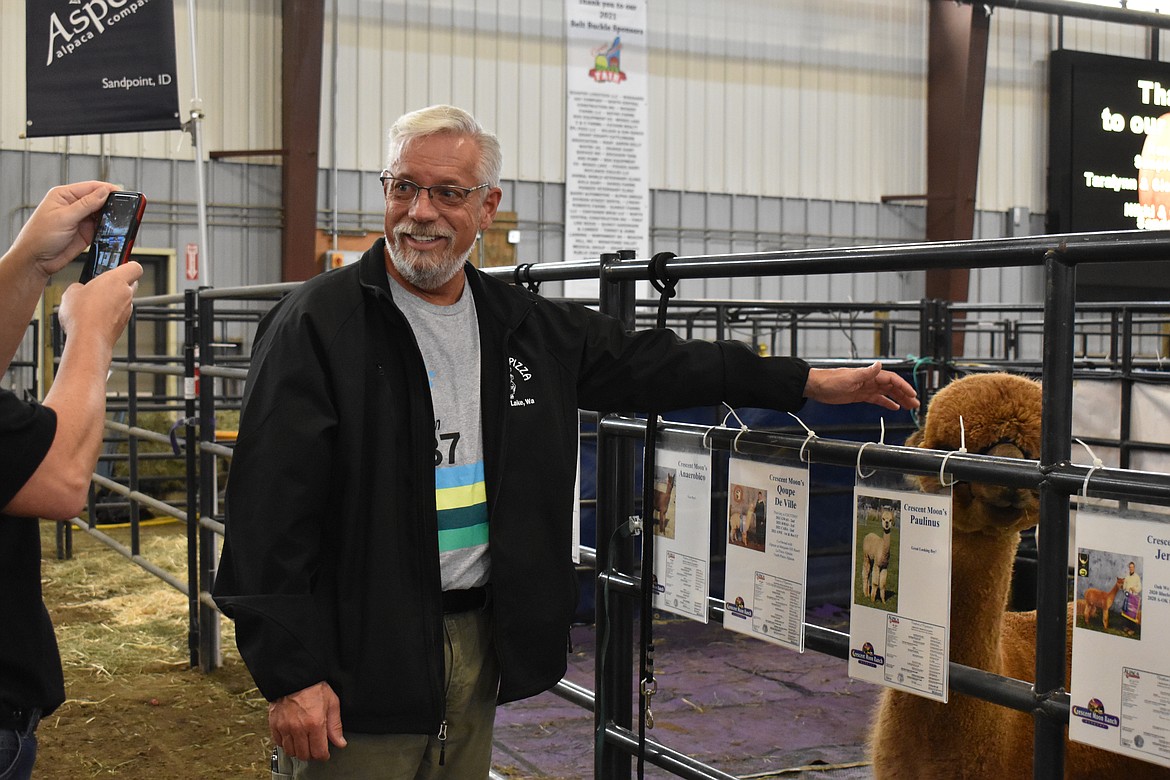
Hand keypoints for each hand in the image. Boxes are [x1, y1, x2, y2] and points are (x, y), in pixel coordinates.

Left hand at [8, 181, 116, 276]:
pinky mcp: (86, 232)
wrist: (36, 260)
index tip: (122, 194)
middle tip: (122, 210)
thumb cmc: (39, 236)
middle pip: (99, 199)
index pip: (91, 187)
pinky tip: (111, 230)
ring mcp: (80, 219)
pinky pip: (102, 228)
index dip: (107, 189)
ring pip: (102, 214)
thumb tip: (104, 191)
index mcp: (64, 195)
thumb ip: (86, 204)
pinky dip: (108, 229)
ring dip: (110, 217)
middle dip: (111, 204)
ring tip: (116, 221)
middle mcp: (73, 205)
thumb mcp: (64, 217)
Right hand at [58, 261, 143, 353]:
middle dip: (119, 282)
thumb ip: (81, 286)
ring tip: (95, 303)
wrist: (88, 340)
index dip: (128, 264)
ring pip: (125, 299)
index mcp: (116, 280)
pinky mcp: (123, 324)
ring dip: (114, 299)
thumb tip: (81, 290)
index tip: (120, 265)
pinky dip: (111, 313)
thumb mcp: (71, 292)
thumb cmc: (82, 316)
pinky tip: (95, 316)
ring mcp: (127, 310)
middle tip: (103, 284)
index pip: (134, 266)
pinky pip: (119, 313)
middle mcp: (126, 294)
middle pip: (131, 283)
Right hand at [269, 681, 346, 761]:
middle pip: (304, 755)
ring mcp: (284, 727)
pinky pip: (278, 743)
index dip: (323, 756)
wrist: (294, 676)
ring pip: (290, 751)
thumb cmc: (314, 687)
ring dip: (298, 750)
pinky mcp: (274, 724)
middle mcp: (298, 728)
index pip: (318, 752)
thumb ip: (335, 726)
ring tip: (304, 742)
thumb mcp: (332, 703)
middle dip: (311, 754)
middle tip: (315, 747)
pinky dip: (286, 743)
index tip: (325, 753)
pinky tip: (292, 736)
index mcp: (315, 723)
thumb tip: (340, 743)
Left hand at [804, 361, 919, 410]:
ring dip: (899, 399)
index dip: (903, 386)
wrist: (816, 387)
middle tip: (916, 404)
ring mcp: (865, 388)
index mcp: (869, 375)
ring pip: (887, 393)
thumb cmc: (830, 381)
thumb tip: (879, 364)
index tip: (912, 394)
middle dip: (905, 395)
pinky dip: (886, 403)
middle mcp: (870, 380)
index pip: (891, 379)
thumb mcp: (849, 378)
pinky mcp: (860, 395)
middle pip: (892, 387)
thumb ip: (866, 372)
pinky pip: (877, 399)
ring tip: (910, 407)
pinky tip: (894, 408)